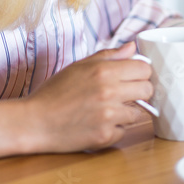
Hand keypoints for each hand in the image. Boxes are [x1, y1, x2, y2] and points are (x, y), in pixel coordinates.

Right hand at [21, 41, 153, 152]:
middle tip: (123, 94)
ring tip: (105, 110)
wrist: (35, 121)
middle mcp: (109, 92)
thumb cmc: (55, 92)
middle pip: (148, 90)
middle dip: (139, 91)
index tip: (132, 77)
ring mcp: (109, 116)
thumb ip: (109, 56)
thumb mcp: (79, 67)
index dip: (140, 72)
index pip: (144, 69)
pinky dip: (114, 129)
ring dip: (127, 112)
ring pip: (139, 113)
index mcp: (103, 71)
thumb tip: (132, 47)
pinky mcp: (105, 136)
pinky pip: (124, 131)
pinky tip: (97, 124)